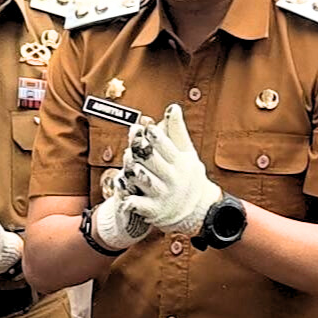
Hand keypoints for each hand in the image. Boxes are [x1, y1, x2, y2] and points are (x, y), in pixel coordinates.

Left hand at [118, 108, 215, 236]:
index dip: (155, 135)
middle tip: (132, 142)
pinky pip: (137, 203)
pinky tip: (121, 187)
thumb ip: (177, 131)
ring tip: (127, 159)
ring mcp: (162, 194)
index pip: (166, 146)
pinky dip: (129, 198)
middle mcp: (172, 178)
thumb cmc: (186, 175)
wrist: (196, 209)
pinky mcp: (152, 209)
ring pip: (144, 179)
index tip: (146, 126)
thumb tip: (173, 107)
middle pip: (152, 160)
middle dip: (140, 149)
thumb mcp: (187, 153)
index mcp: (180, 162)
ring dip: (133, 169)